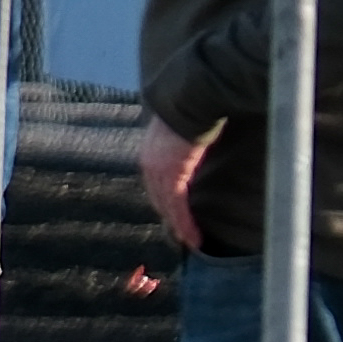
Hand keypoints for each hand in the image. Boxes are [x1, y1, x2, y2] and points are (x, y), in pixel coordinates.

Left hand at [143, 121, 207, 251]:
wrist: (189, 99)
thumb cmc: (190, 112)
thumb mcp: (179, 134)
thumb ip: (179, 149)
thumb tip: (189, 155)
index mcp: (149, 156)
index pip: (155, 188)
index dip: (165, 205)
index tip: (173, 219)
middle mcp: (149, 165)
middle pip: (158, 200)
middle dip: (171, 220)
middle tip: (183, 237)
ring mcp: (159, 170)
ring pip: (168, 207)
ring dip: (180, 227)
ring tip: (190, 242)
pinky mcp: (172, 173)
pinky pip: (178, 205)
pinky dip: (185, 223)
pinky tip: (193, 236)